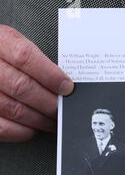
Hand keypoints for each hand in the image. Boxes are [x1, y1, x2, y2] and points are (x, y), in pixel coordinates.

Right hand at [0, 25, 73, 141]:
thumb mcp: (9, 44)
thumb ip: (32, 59)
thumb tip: (63, 82)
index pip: (25, 56)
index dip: (50, 75)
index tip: (67, 87)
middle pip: (21, 86)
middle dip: (49, 102)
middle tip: (63, 109)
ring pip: (13, 108)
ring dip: (39, 119)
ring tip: (52, 121)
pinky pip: (0, 127)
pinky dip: (20, 131)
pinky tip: (31, 129)